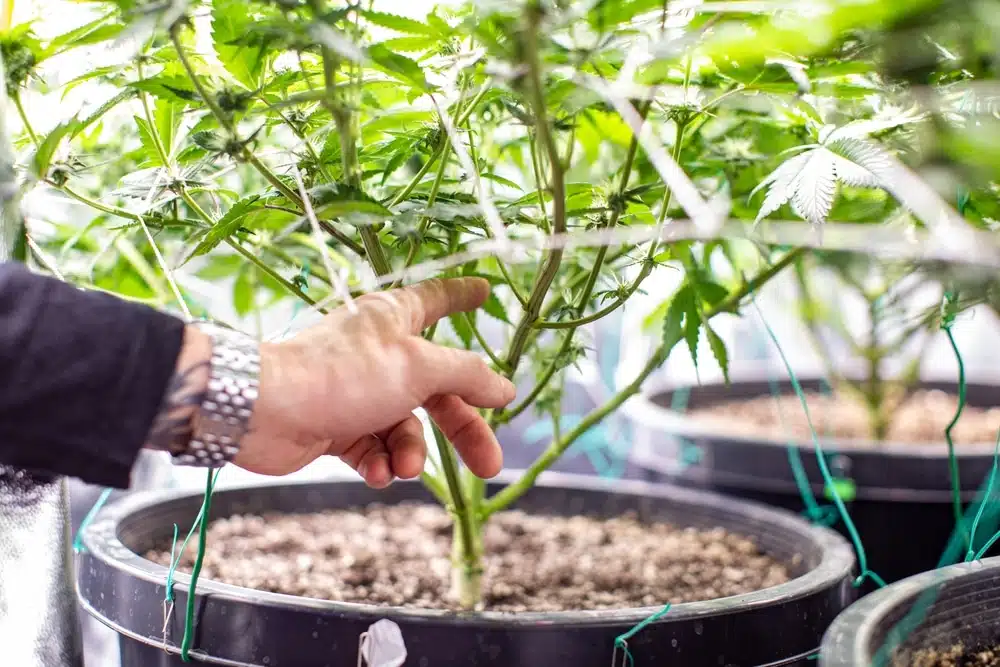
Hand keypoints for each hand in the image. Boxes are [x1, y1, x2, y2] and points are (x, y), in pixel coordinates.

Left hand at [222, 277, 515, 486]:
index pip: (438, 299)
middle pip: (439, 389)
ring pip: (406, 426)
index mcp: (396, 319)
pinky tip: (377, 472)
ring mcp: (359, 390)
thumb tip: (504, 386)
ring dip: (410, 453)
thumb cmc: (346, 374)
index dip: (462, 295)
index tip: (484, 289)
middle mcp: (380, 352)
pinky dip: (379, 463)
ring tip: (404, 469)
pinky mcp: (338, 424)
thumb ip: (468, 376)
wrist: (268, 412)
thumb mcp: (420, 368)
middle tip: (490, 465)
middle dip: (463, 429)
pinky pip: (373, 447)